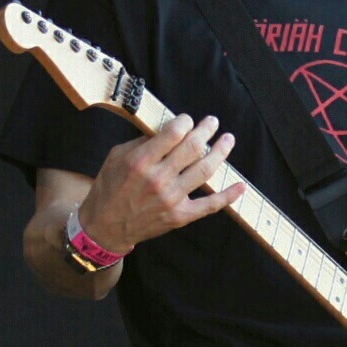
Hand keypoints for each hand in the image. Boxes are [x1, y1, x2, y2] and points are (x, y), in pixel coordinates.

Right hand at [78, 113, 243, 253]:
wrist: (106, 226)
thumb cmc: (110, 188)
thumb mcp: (117, 157)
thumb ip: (142, 142)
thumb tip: (168, 128)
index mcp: (141, 161)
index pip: (173, 133)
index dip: (185, 121)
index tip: (188, 119)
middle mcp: (158, 179)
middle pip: (193, 148)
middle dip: (206, 131)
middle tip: (213, 122)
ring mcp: (172, 199)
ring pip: (205, 170)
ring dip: (221, 152)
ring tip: (228, 140)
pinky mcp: (180, 216)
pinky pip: (210, 205)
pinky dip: (228, 196)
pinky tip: (240, 186)